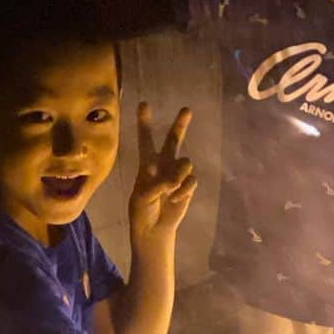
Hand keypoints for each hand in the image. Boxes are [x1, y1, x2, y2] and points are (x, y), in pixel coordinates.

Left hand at [129, 102, 196, 241]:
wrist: (154, 228)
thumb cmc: (142, 210)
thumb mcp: (144, 196)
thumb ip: (160, 183)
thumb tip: (178, 179)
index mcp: (147, 163)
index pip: (146, 139)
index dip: (144, 123)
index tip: (143, 104)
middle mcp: (163, 164)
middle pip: (173, 140)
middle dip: (180, 124)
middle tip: (186, 109)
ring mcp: (177, 174)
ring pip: (186, 162)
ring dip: (178, 176)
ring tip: (169, 191)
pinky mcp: (188, 185)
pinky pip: (191, 180)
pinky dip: (184, 190)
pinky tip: (175, 199)